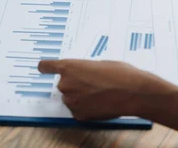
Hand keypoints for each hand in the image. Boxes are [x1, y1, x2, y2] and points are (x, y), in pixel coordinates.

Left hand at [37, 59, 177, 120]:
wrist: (133, 92)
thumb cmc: (120, 73)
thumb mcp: (100, 64)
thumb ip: (85, 69)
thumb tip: (83, 75)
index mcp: (69, 67)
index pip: (46, 66)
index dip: (46, 67)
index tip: (44, 68)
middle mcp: (65, 84)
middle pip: (63, 84)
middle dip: (75, 84)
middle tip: (93, 83)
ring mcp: (71, 101)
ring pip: (72, 98)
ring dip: (81, 96)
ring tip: (101, 94)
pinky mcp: (78, 115)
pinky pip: (79, 110)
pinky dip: (87, 108)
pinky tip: (101, 103)